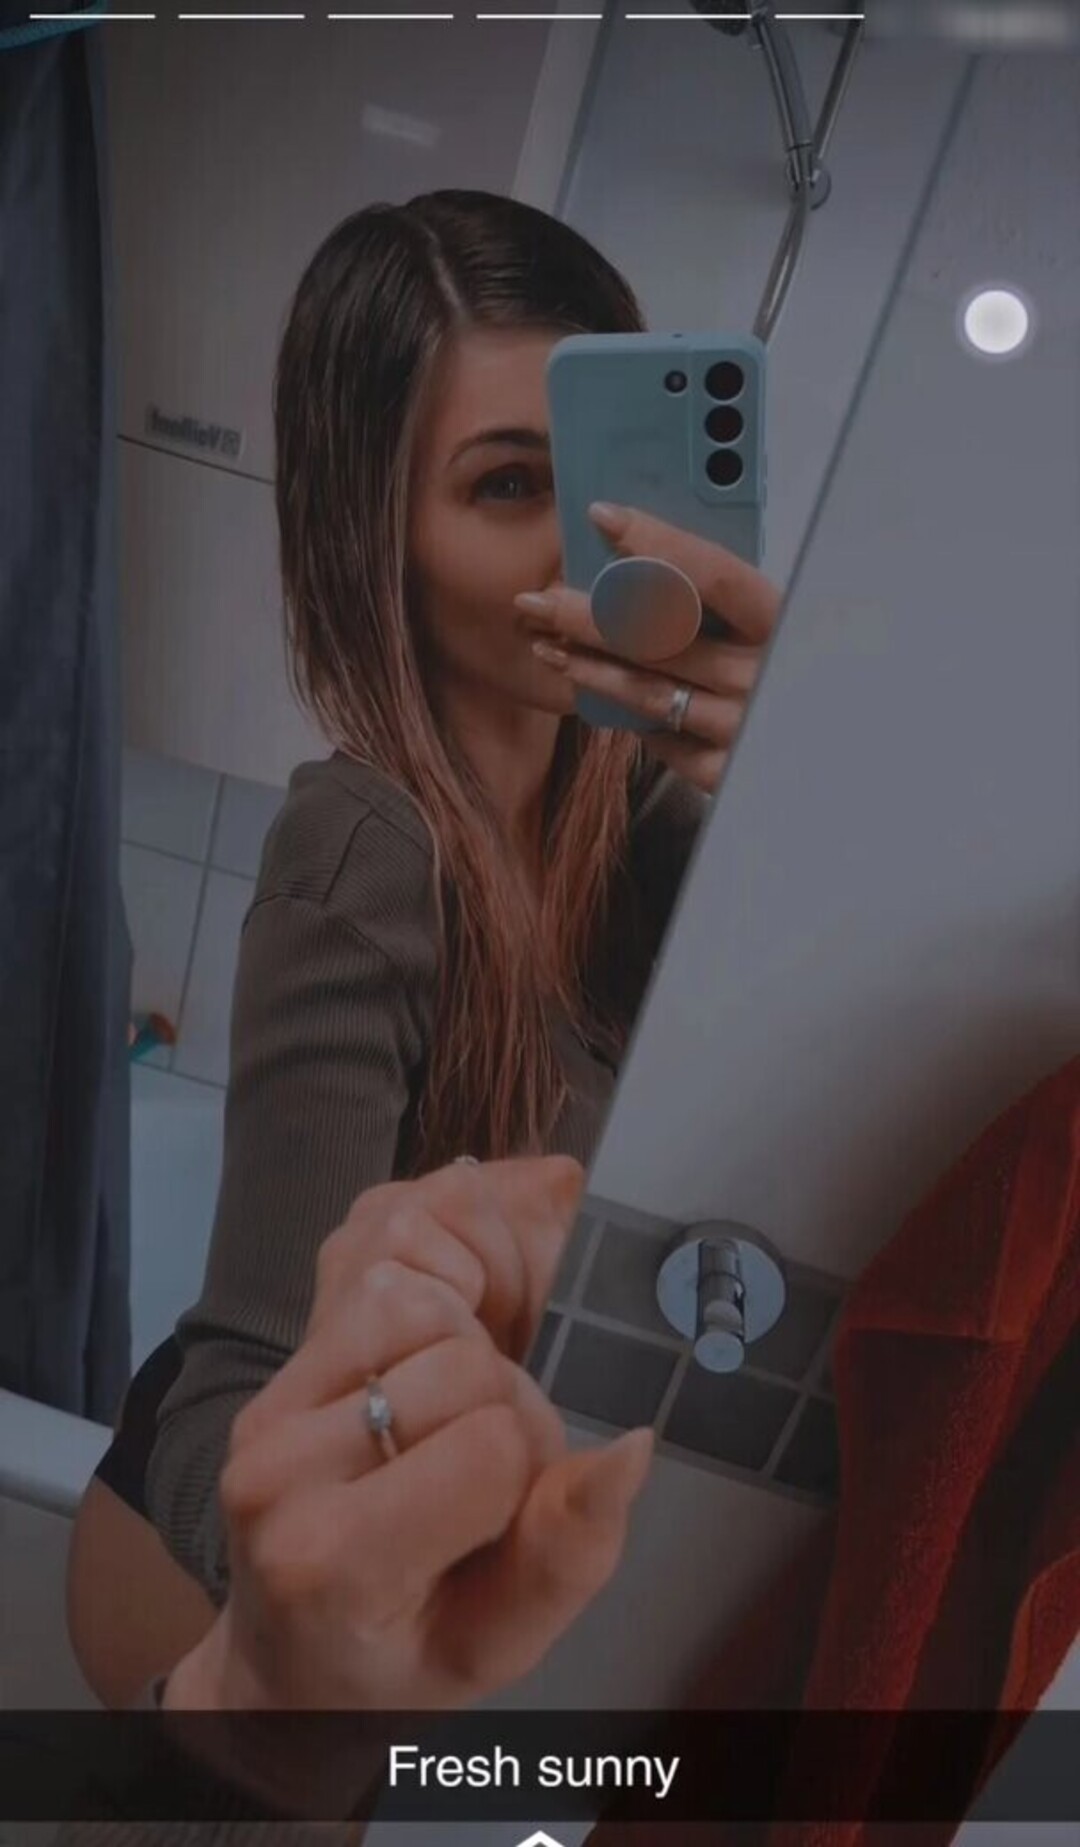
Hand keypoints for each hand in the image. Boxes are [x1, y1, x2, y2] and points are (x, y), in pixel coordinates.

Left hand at [166, 1157, 652, 1717]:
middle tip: (497, 1453)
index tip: (517, 1504)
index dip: (536, 1459)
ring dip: (471, 1325)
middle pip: (458, 1359)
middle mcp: (278, 1471)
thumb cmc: (403, 1654)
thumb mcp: (500, 1643)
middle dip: (509, 1394)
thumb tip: (635, 1448)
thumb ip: (567, 1553)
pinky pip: (375, 1253)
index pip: (490, 1445)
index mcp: (333, 1561)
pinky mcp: (285, 1355)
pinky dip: (439, 1274)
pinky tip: (453, 1336)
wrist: (291, 1654)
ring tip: (475, 1390)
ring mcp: (269, 1403)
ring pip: (412, 1288)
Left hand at [515, 501, 781, 792]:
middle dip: (590, 614)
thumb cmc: (786, 674)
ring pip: (647, 690)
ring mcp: (744, 726)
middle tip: (537, 600)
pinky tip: (593, 688)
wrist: (829, 758)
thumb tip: (645, 559)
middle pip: (663, 635)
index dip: (658, 542)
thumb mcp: (771, 630)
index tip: (602, 517)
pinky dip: (626, 713)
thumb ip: (724, 605)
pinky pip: (660, 737)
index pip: (715, 575)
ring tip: (544, 643)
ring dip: (588, 664)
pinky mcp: (724, 772)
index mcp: (783, 622)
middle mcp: (764, 674)